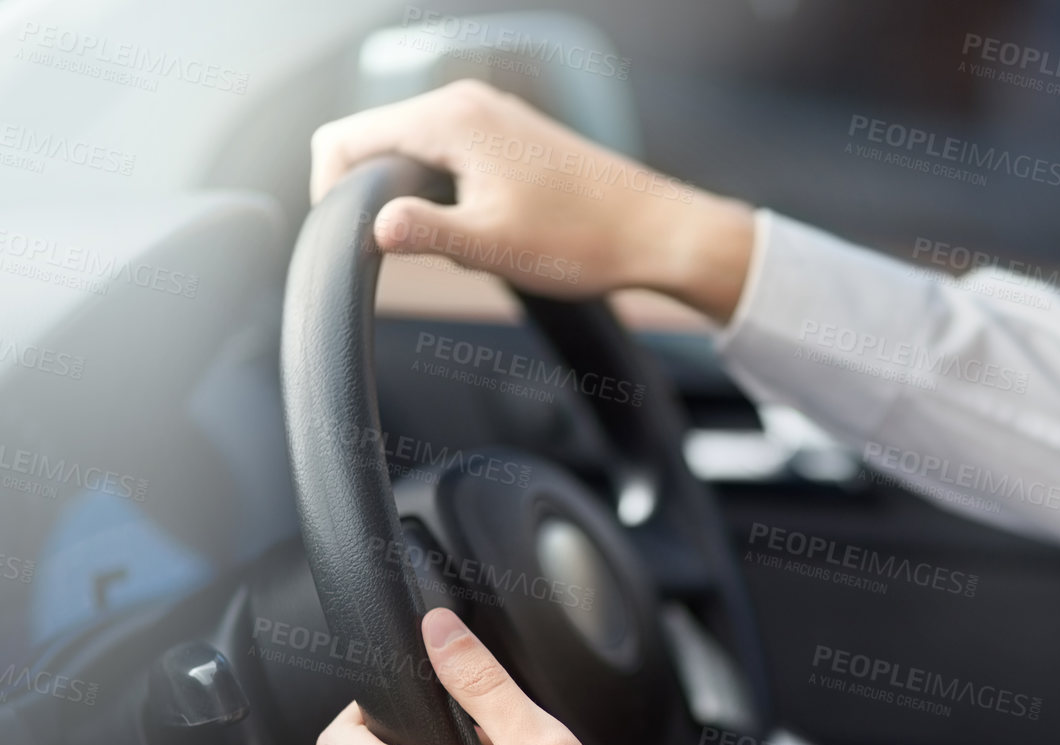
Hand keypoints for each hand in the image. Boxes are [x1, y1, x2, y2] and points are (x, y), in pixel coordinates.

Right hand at [309, 79, 755, 322]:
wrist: (654, 232)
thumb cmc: (582, 240)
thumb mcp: (491, 246)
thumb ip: (424, 232)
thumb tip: (371, 228)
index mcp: (450, 120)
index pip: (345, 138)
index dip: (330, 191)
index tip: (350, 239)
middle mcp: (465, 103)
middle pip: (373, 138)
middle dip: (370, 194)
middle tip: (399, 251)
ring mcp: (488, 116)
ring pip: (409, 149)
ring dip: (407, 195)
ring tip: (446, 242)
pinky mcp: (507, 136)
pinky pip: (444, 153)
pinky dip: (439, 189)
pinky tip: (474, 228)